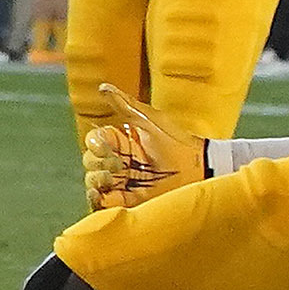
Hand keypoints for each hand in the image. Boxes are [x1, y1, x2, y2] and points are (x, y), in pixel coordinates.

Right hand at [79, 83, 205, 210]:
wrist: (198, 170)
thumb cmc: (177, 142)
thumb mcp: (151, 120)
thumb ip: (126, 104)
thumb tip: (103, 87)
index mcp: (122, 141)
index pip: (95, 140)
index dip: (95, 142)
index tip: (105, 144)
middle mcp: (120, 162)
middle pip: (90, 161)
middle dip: (97, 161)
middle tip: (116, 164)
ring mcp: (123, 182)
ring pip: (93, 181)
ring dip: (96, 179)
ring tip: (112, 178)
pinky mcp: (128, 201)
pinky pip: (102, 203)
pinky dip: (97, 199)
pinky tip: (103, 194)